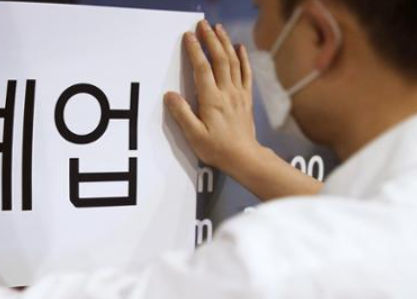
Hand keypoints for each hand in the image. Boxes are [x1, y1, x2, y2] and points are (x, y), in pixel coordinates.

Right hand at [164, 20, 262, 174]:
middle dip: (210, 39)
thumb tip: (170, 95)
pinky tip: (240, 47)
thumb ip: (182, 114)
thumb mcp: (194, 136)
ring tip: (218, 28)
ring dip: (225, 43)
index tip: (188, 36)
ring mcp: (238, 94)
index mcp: (212, 100)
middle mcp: (227, 92)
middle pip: (219, 59)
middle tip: (203, 24)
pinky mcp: (246, 98)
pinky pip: (246, 73)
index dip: (195, 50)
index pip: (202, 69)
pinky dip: (243, 58)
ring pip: (233, 62)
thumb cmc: (217, 149)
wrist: (244, 157)